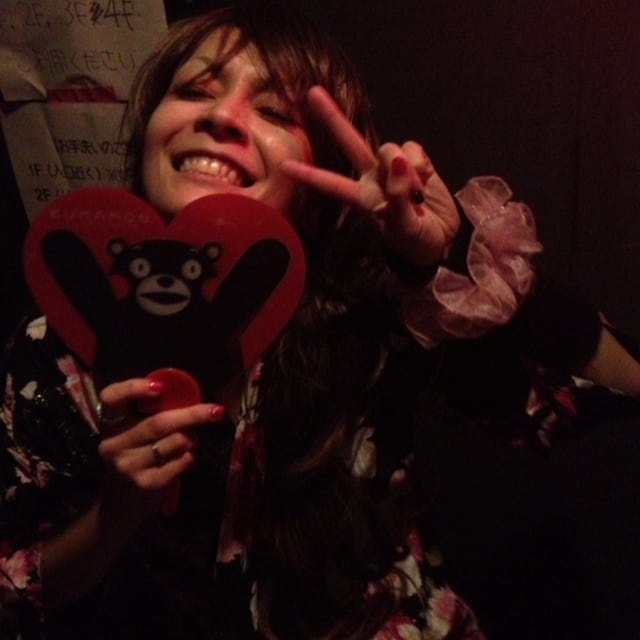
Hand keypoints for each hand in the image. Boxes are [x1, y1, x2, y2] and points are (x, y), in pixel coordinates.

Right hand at [96, 378, 224, 516]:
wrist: (121, 503)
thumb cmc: (136, 456)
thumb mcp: (134, 433)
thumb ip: (150, 413)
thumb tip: (190, 396)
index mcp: (109, 424)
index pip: (111, 398)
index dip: (132, 388)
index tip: (159, 386)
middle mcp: (113, 444)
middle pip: (157, 423)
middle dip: (191, 415)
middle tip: (215, 410)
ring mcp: (127, 466)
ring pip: (173, 442)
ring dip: (192, 438)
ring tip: (193, 440)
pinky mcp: (144, 484)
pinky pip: (179, 463)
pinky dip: (189, 457)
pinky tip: (187, 457)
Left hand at [280, 85, 459, 266]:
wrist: (443, 240)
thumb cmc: (416, 241)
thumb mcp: (404, 228)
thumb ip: (398, 196)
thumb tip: (397, 160)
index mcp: (363, 197)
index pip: (332, 184)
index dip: (309, 175)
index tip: (284, 165)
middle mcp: (372, 177)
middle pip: (350, 141)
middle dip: (333, 118)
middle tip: (312, 93)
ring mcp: (392, 167)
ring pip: (390, 147)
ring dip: (408, 169)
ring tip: (417, 195)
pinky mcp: (415, 160)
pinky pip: (413, 148)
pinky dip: (421, 163)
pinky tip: (426, 179)